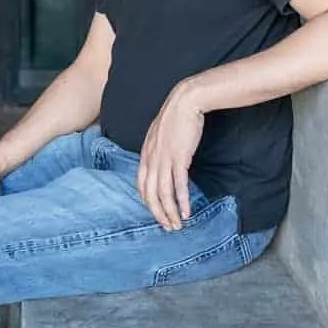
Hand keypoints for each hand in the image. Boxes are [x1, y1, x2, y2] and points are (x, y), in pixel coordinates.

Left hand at [138, 84, 204, 230]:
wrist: (186, 100)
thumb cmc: (177, 116)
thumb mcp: (161, 134)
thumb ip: (159, 149)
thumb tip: (164, 162)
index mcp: (145, 153)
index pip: (141, 184)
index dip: (148, 201)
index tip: (157, 213)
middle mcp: (151, 158)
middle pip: (150, 193)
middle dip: (158, 213)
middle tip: (167, 227)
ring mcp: (164, 158)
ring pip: (163, 193)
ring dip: (170, 212)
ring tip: (177, 226)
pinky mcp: (179, 158)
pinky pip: (179, 185)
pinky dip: (182, 201)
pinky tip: (186, 212)